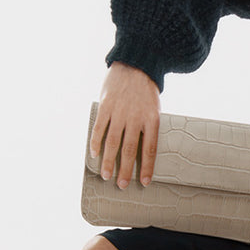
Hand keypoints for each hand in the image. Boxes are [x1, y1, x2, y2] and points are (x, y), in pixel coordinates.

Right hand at [90, 62, 160, 187]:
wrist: (136, 64)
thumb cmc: (146, 90)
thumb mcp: (154, 108)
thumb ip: (147, 127)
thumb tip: (143, 149)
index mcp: (152, 120)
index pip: (149, 150)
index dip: (146, 168)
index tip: (144, 182)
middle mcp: (135, 117)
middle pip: (129, 150)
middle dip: (125, 170)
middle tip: (122, 185)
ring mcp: (119, 112)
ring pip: (112, 142)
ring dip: (108, 161)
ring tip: (106, 175)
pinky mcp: (106, 106)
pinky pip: (99, 128)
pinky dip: (96, 142)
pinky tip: (94, 154)